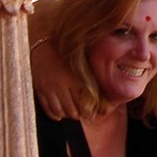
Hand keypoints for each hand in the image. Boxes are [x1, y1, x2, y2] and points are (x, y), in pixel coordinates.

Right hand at [29, 0, 85, 120]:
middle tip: (83, 113)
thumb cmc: (68, 49)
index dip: (90, 110)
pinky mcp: (39, 89)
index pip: (85, 104)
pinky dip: (55, 114)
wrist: (45, 41)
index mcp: (75, 78)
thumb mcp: (84, 59)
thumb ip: (96, 73)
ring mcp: (49, 88)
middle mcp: (62, 84)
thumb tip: (116, 82)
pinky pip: (48, 109)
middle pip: (72, 111)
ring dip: (67, 115)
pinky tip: (60, 114)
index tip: (94, 110)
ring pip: (60, 112)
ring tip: (72, 113)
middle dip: (79, 114)